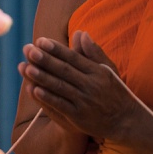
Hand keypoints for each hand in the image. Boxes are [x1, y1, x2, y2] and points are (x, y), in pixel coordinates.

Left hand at [18, 31, 135, 140]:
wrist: (126, 120)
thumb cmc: (114, 91)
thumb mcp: (108, 70)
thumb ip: (93, 52)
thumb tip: (80, 32)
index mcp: (97, 71)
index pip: (73, 57)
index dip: (56, 49)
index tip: (40, 40)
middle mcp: (91, 85)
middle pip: (64, 70)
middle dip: (45, 60)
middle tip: (29, 50)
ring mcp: (85, 101)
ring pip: (60, 87)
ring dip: (42, 77)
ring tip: (26, 67)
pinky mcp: (79, 116)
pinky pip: (61, 105)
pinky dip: (48, 98)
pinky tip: (34, 90)